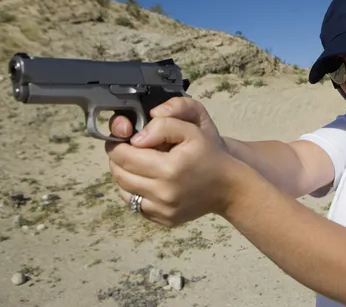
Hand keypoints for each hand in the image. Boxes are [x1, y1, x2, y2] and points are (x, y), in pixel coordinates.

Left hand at [104, 99, 239, 226]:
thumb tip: (135, 139)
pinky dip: (136, 192)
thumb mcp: (191, 130)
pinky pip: (136, 205)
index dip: (117, 144)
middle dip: (117, 159)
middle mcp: (162, 193)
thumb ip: (162, 126)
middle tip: (128, 150)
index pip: (123, 156)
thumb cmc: (209, 154)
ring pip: (123, 191)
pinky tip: (148, 181)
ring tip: (138, 165)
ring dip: (124, 176)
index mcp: (168, 168)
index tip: (122, 138)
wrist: (228, 187)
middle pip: (119, 174)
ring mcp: (162, 210)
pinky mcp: (164, 220)